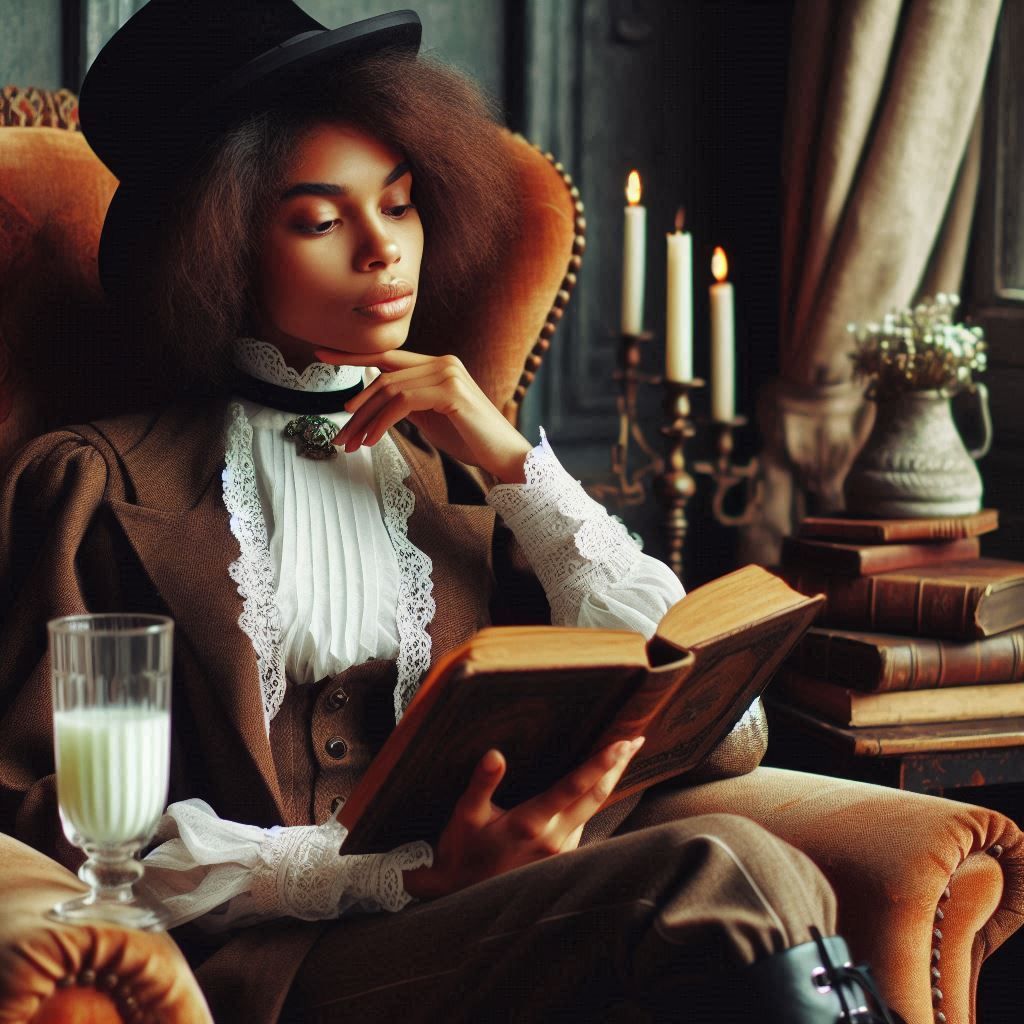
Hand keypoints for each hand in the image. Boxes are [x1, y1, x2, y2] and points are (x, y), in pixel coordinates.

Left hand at [313, 348, 532, 483]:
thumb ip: (408, 402)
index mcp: (438, 365)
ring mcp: (448, 374)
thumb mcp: (431, 417)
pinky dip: (380, 423)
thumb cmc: (470, 440)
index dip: (353, 354)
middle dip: (355, 406)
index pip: (389, 356)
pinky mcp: (450, 392)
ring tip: (350, 444)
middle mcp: (443, 362)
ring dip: (364, 421)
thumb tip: (378, 399)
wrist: (504, 455)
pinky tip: (371, 441)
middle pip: (384, 376)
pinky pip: (402, 402)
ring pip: (389, 390)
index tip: (321, 355)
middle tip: (337, 434)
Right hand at [403, 737, 644, 900]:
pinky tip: (596, 787)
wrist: (464, 900)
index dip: (600, 764)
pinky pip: (584, 823)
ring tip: (622, 756)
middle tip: (636, 739)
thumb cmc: (463, 853)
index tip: (623, 743)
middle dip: (617, 766)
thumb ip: (481, 784)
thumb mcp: (464, 817)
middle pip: (596, 796)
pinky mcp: (561, 859)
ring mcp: (560, 852)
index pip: (574, 787)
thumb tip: (495, 755)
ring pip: (593, 810)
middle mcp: (553, 838)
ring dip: (609, 782)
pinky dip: (594, 800)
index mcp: (530, 823)